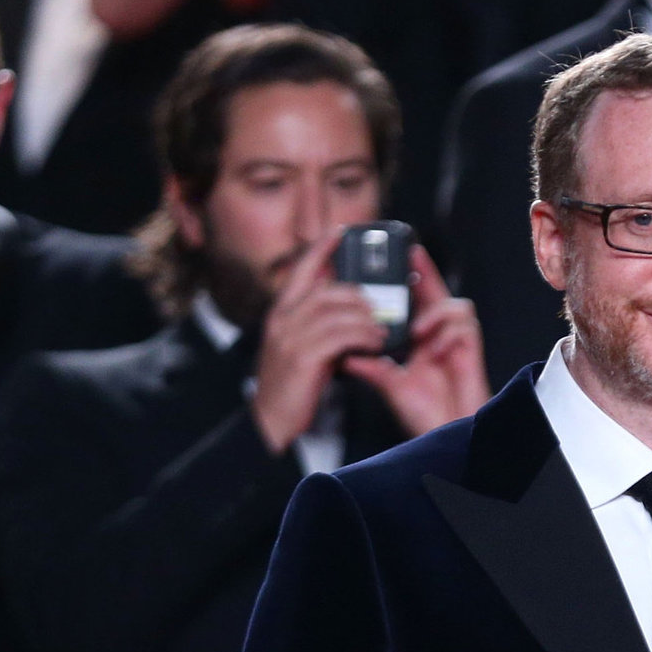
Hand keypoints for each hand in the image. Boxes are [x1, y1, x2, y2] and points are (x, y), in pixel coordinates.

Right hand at [251, 231, 390, 454]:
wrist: (270, 420)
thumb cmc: (293, 385)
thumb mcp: (304, 347)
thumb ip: (321, 327)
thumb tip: (354, 313)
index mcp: (281, 314)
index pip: (300, 271)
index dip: (320, 249)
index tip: (339, 231)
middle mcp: (282, 320)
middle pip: (324, 290)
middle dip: (358, 294)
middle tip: (380, 306)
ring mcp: (290, 338)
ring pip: (335, 311)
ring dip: (365, 318)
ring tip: (382, 331)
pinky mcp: (302, 359)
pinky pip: (338, 337)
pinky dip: (361, 337)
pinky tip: (376, 344)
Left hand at [342, 245, 491, 439]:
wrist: (449, 435)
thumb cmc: (426, 415)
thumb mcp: (390, 385)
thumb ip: (371, 367)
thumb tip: (343, 353)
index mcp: (420, 342)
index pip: (412, 302)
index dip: (405, 281)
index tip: (386, 265)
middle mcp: (439, 337)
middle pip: (436, 292)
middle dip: (424, 270)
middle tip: (409, 251)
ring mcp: (457, 343)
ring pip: (454, 305)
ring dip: (434, 313)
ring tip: (416, 332)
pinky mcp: (472, 352)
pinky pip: (464, 325)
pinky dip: (447, 332)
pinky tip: (433, 349)